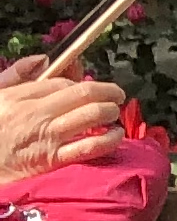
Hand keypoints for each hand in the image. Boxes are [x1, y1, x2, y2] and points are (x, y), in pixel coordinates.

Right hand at [0, 54, 123, 191]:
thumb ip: (16, 74)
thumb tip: (43, 58)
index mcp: (19, 96)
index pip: (63, 82)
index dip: (81, 84)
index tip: (88, 90)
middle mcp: (36, 114)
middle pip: (84, 93)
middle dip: (108, 91)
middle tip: (116, 95)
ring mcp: (48, 137)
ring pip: (93, 114)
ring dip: (111, 111)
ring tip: (113, 113)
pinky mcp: (54, 161)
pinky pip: (91, 146)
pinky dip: (111, 139)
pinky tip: (115, 135)